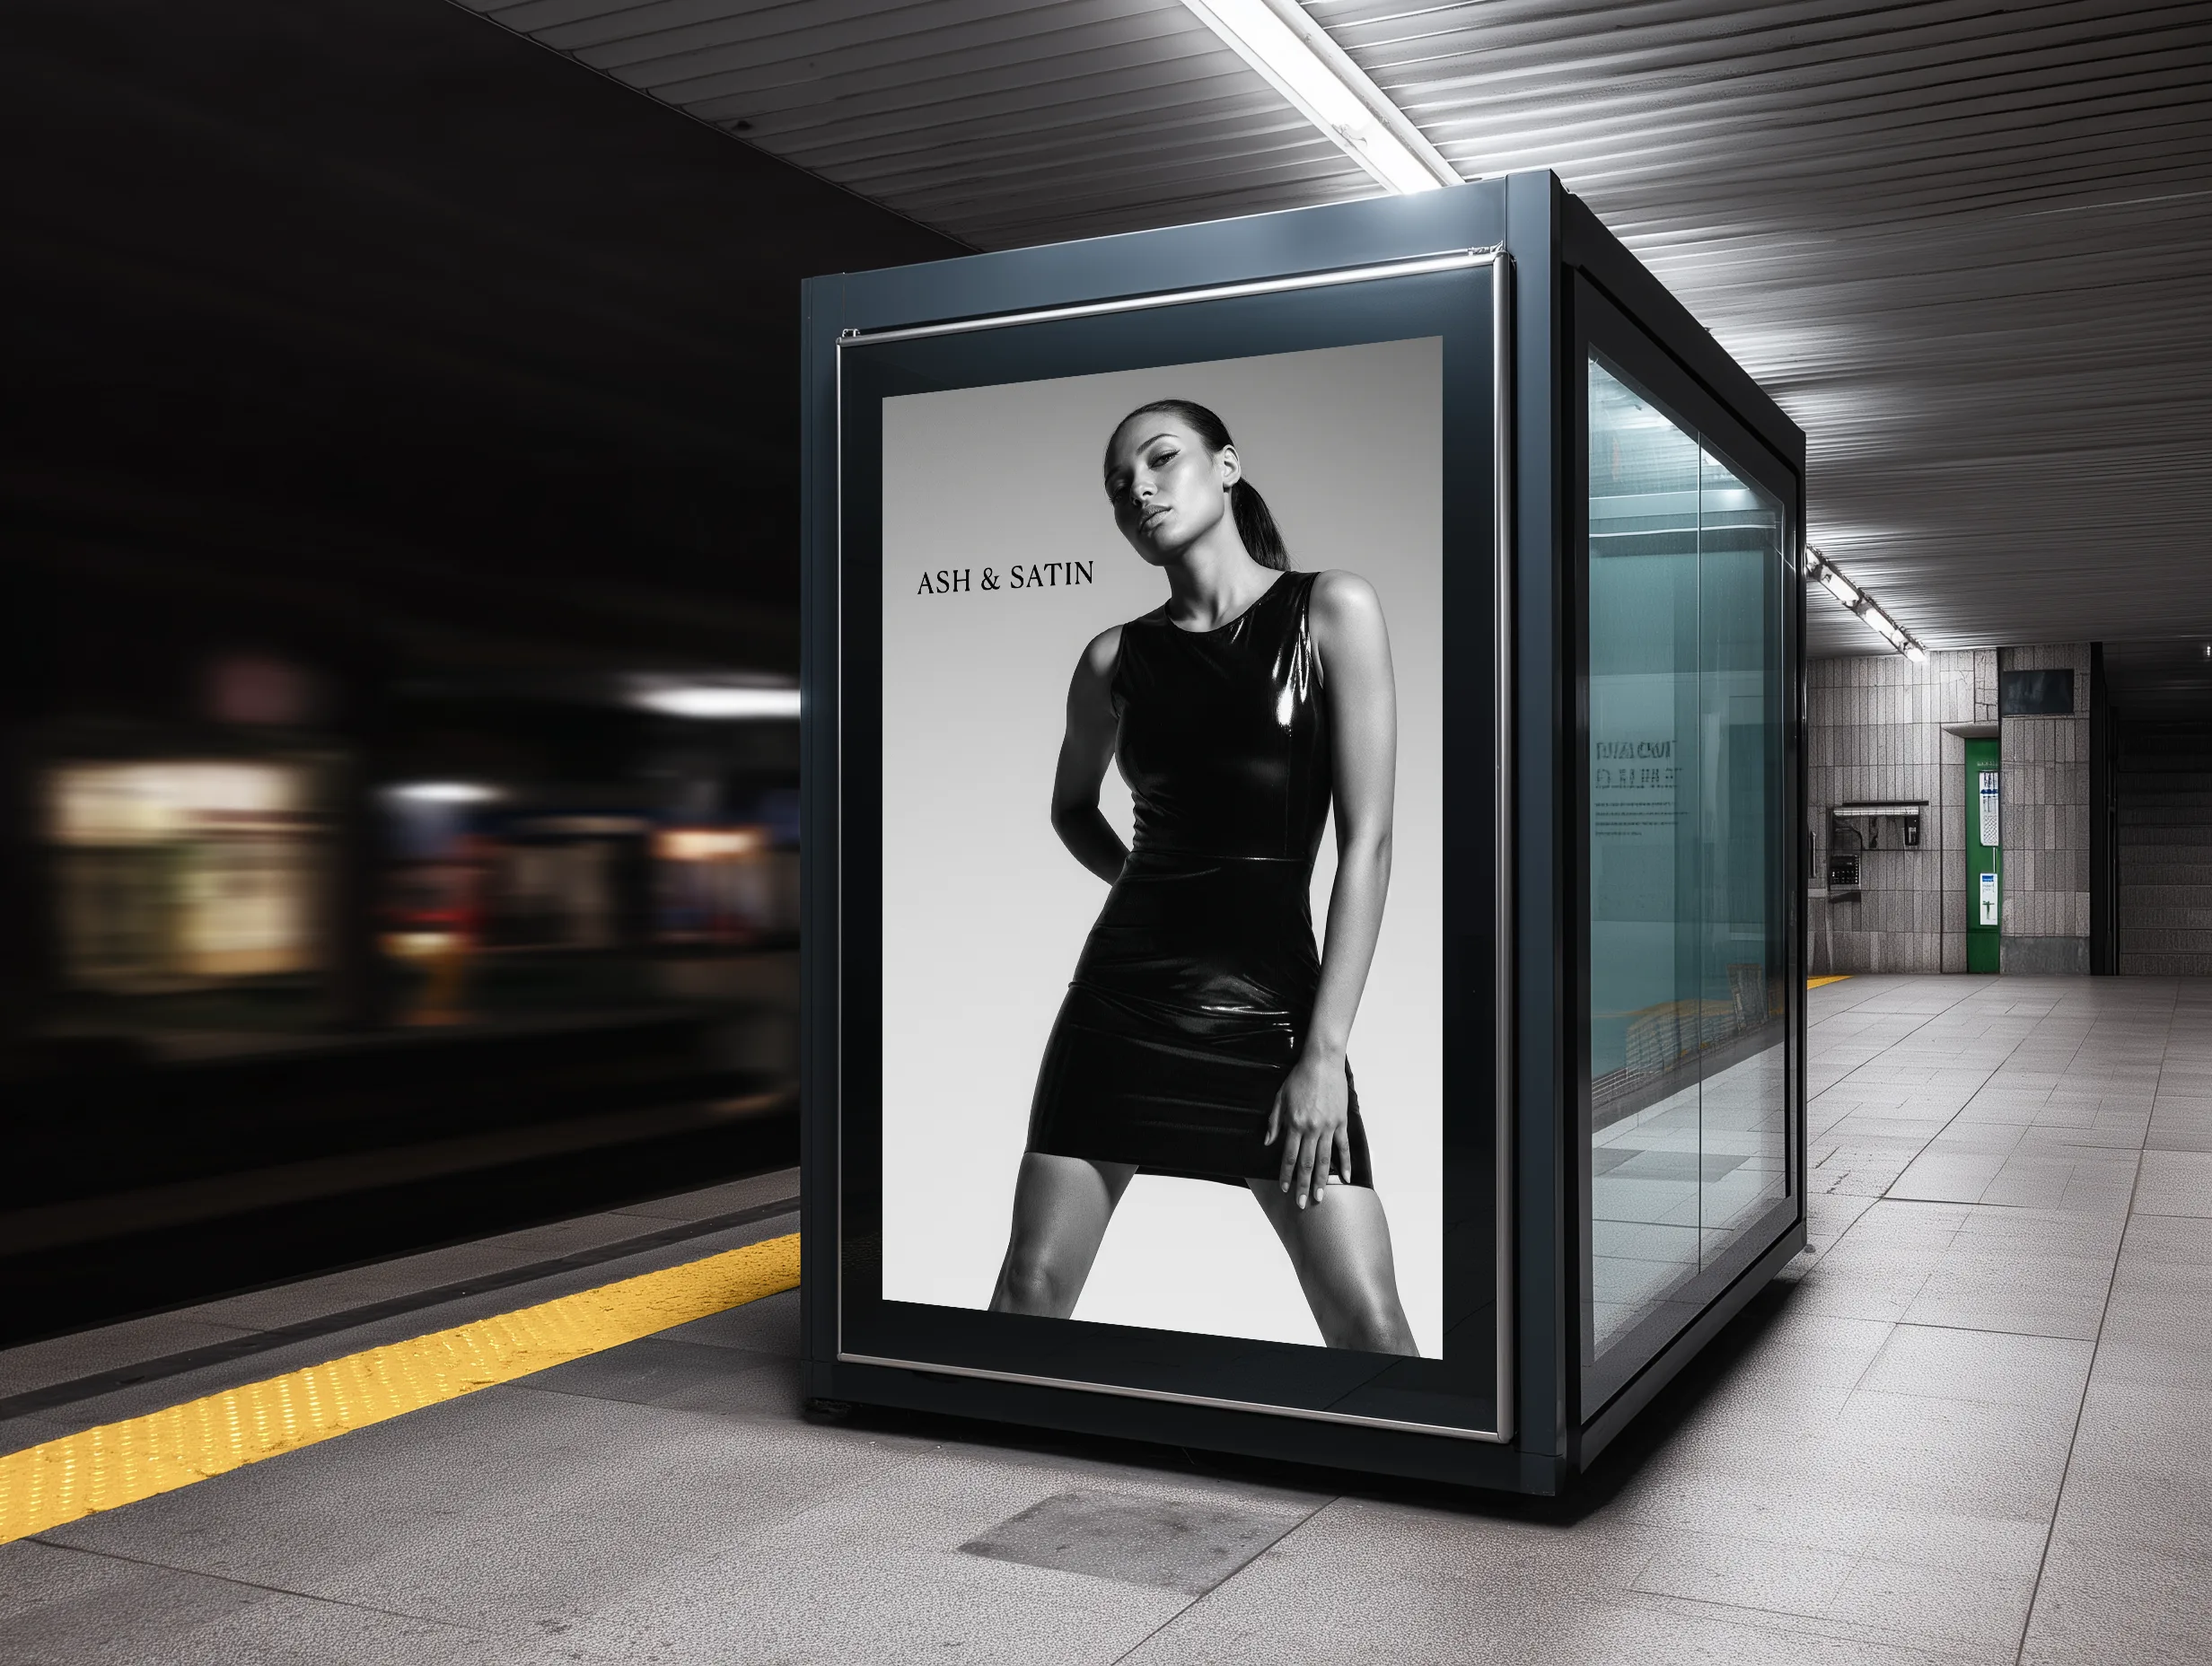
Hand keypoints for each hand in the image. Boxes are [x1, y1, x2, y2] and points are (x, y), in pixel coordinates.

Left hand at [1265, 1051, 1351, 1209]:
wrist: (1322, 1062)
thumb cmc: (1299, 1078)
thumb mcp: (1279, 1098)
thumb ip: (1274, 1122)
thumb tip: (1267, 1142)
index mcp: (1294, 1124)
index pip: (1288, 1156)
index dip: (1285, 1175)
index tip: (1284, 1189)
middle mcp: (1311, 1129)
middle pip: (1306, 1163)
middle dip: (1303, 1186)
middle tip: (1302, 1204)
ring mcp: (1328, 1127)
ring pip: (1324, 1160)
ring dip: (1322, 1181)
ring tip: (1321, 1198)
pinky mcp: (1341, 1122)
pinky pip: (1343, 1147)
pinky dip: (1346, 1163)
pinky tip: (1347, 1178)